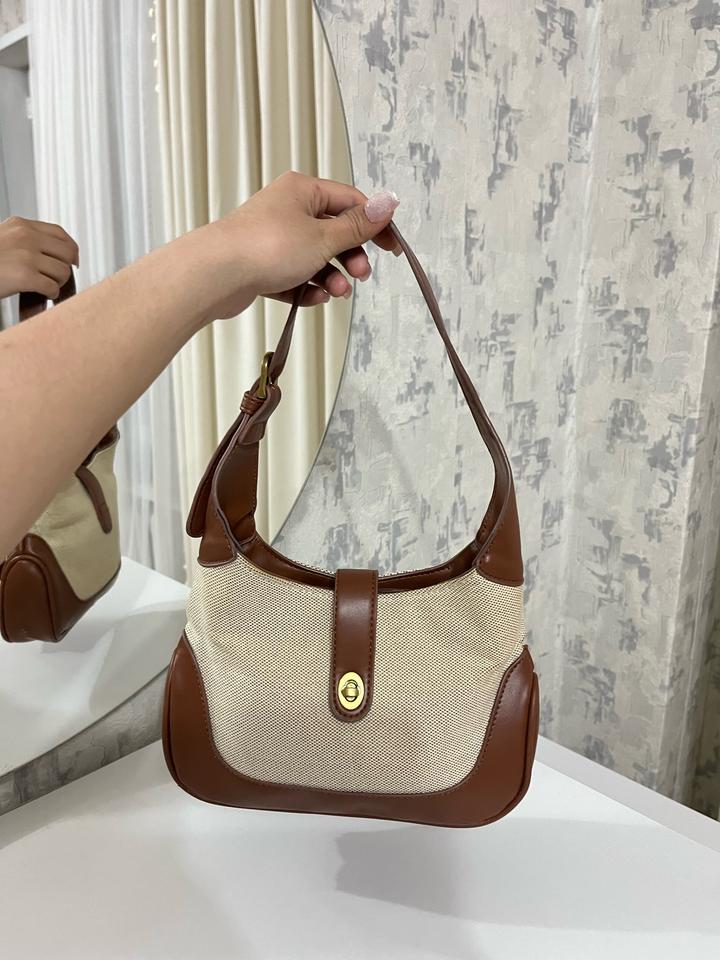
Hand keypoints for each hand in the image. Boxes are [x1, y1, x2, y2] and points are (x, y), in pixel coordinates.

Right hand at [0, 216, 78, 300]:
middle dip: (66, 268)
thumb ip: (26, 239)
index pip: (60, 233)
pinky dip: (51, 295)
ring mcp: (26, 255)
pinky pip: (53, 288)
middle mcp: (25, 236)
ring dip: (58, 283)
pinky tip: (42, 295)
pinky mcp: (25, 276)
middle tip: (57, 279)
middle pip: (67, 253)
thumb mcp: (4, 239)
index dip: (71, 249)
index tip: (73, 261)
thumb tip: (61, 254)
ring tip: (46, 287)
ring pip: (63, 271)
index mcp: (20, 225)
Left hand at [204, 171, 400, 318]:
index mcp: (302, 190)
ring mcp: (272, 239)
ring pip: (314, 258)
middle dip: (350, 256)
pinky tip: (312, 298)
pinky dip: (306, 288)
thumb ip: (358, 226)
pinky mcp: (261, 266)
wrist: (216, 275)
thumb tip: (388, 203)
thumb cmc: (267, 247)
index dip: (374, 224)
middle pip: (332, 232)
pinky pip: (294, 276)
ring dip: (330, 276)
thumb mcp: (324, 237)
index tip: (392, 248)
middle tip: (361, 275)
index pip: (350, 201)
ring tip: (335, 293)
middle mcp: (286, 210)